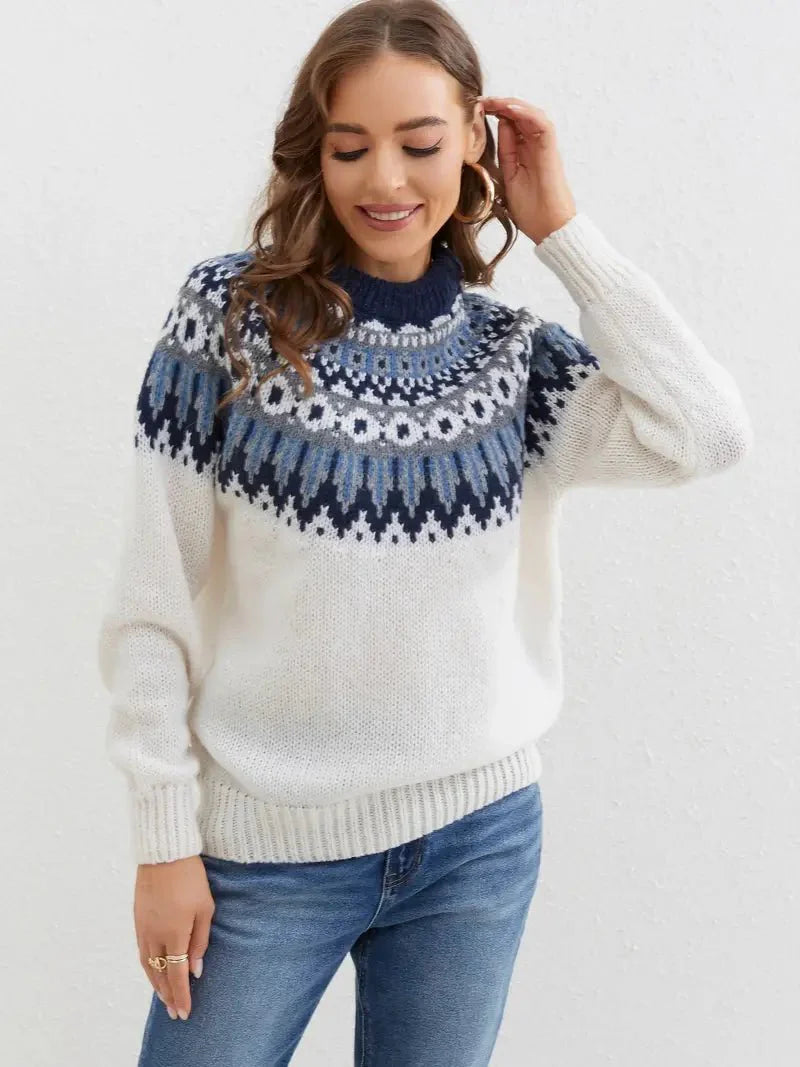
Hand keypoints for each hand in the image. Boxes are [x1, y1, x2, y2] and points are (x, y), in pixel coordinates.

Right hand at [134, 855, 214, 1021]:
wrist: (164, 854)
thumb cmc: (191, 878)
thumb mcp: (205, 908)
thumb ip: (200, 941)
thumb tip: (196, 970)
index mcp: (174, 934)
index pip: (177, 975)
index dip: (181, 995)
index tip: (185, 1012)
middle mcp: (154, 936)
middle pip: (160, 975)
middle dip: (168, 996)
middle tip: (175, 1013)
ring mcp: (143, 928)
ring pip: (147, 966)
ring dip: (156, 985)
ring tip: (165, 998)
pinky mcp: (137, 920)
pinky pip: (141, 952)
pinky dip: (148, 967)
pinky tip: (154, 971)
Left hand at [479, 96, 576, 244]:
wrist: (549, 228)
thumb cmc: (531, 211)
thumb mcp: (508, 179)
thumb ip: (504, 156)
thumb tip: (493, 134)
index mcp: (524, 153)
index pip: (510, 125)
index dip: (494, 114)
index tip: (474, 110)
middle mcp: (535, 147)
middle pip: (520, 116)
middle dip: (500, 105)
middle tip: (480, 101)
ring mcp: (544, 148)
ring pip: (531, 115)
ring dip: (512, 105)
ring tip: (492, 101)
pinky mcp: (551, 152)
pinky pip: (542, 125)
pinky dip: (527, 114)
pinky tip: (509, 109)